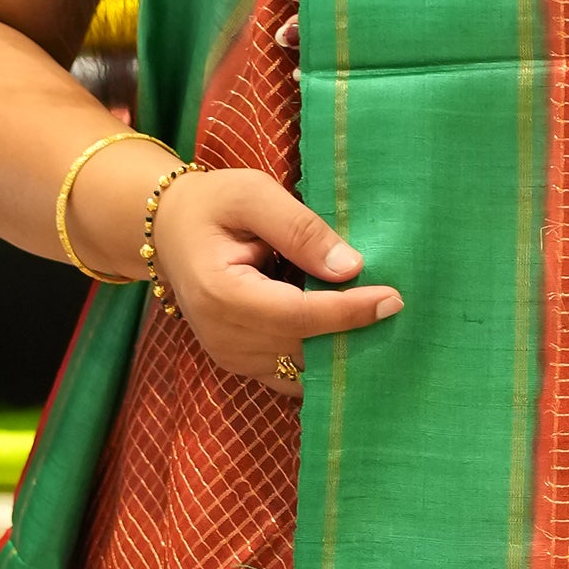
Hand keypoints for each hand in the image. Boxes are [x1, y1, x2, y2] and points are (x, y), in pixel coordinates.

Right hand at [157, 165, 399, 388]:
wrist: (168, 231)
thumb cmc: (211, 205)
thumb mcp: (252, 194)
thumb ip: (299, 228)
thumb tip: (351, 268)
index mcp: (222, 293)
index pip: (298, 315)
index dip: (349, 312)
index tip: (393, 299)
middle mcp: (223, 337)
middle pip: (304, 349)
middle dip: (354, 335)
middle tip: (399, 312)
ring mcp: (230, 357)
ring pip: (302, 370)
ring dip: (342, 353)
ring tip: (384, 328)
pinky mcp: (240, 364)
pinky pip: (292, 375)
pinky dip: (324, 362)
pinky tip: (354, 340)